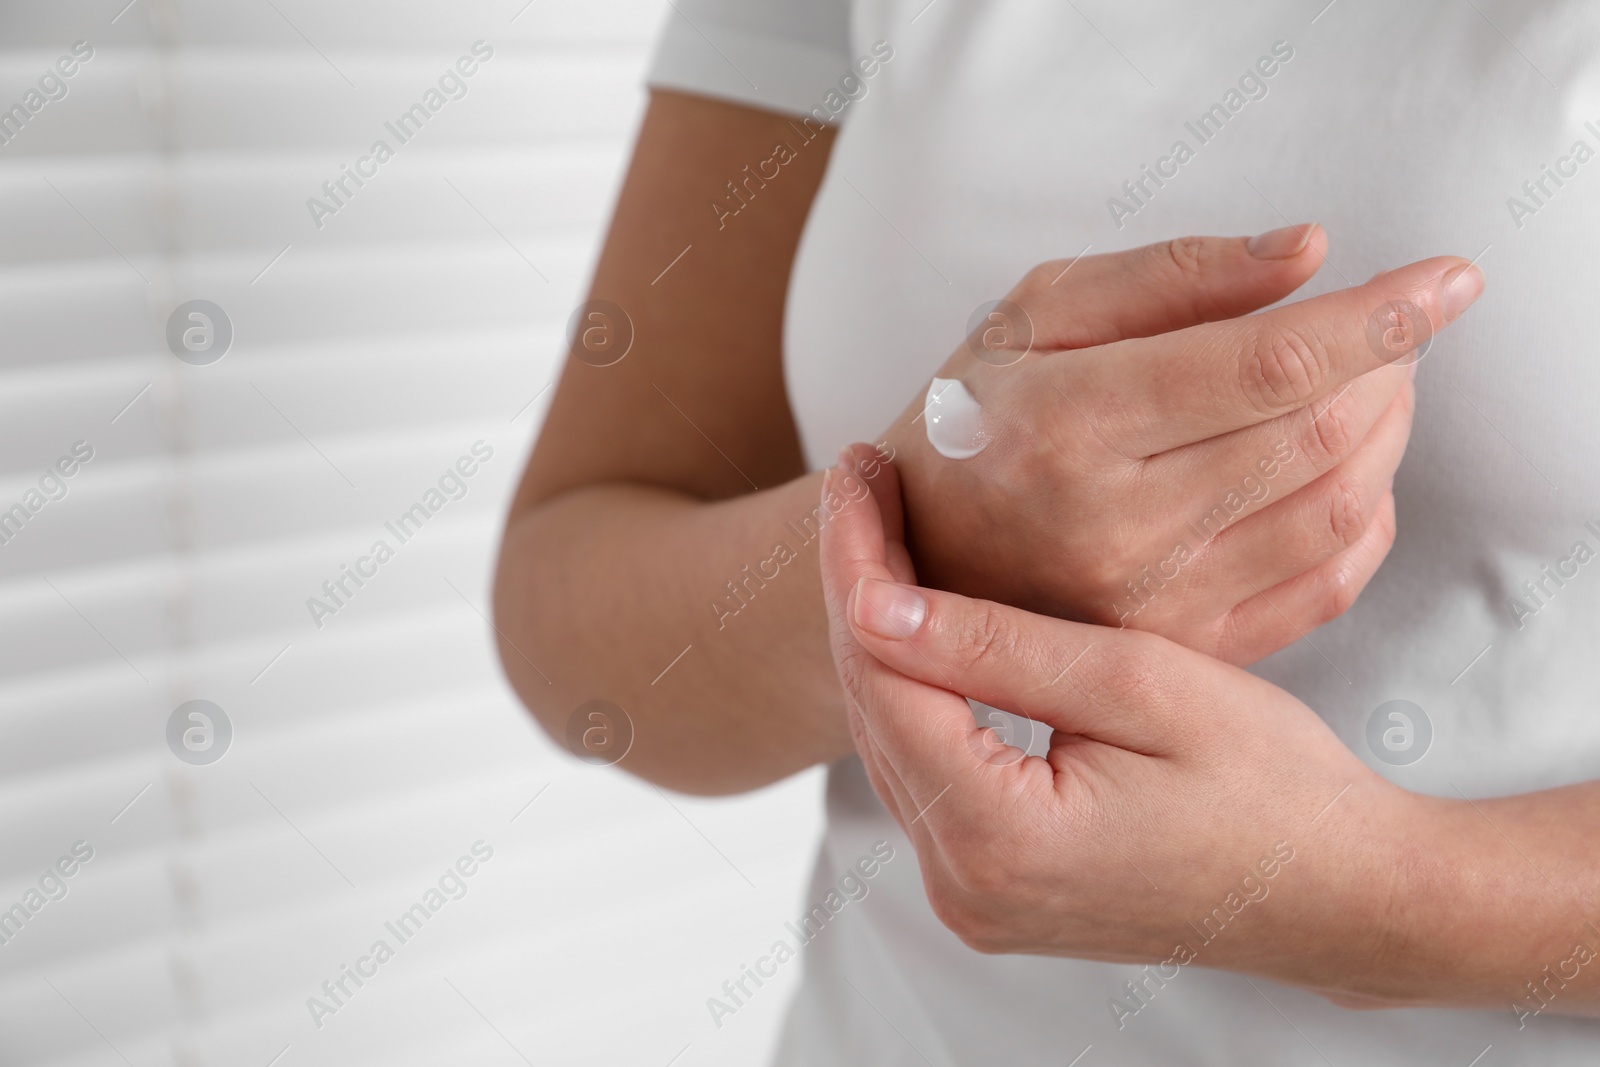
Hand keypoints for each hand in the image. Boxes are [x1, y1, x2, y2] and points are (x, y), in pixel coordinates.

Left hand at [818, 447, 1423, 996]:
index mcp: (998, 840)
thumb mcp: (1142, 686)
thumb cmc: (1272, 787)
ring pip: (891, 738)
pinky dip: (921, 692)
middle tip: (867, 480)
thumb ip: (998, 646)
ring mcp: (973, 898)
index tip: (860, 470)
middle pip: (872, 706)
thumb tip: (874, 602)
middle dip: (862, 584)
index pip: (881, 673)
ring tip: (891, 531)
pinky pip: (926, 773)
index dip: (857, 560)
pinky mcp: (990, 890)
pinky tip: (927, 621)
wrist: (1341, 892)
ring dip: (886, 635)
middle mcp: (963, 887)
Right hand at [876, 228, 1483, 663]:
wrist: (914, 561)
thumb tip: (1308, 253)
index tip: (1447, 278)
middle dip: (1388, 363)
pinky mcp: (1183, 647)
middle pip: (1318, 433)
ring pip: (1338, 505)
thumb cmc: (971, 422)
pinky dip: (1370, 512)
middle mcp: (1113, 524)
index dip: (1377, 316)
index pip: (1266, 365)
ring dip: (1387, 430)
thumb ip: (1166, 276)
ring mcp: (1153, 602)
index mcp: (1066, 424)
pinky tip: (1349, 466)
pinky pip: (1327, 583)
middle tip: (1390, 323)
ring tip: (1373, 383)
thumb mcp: (1030, 315)